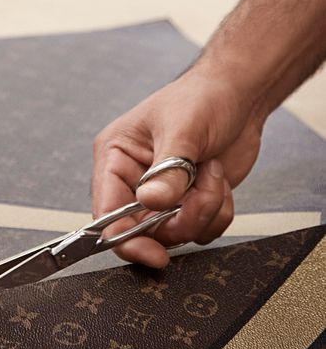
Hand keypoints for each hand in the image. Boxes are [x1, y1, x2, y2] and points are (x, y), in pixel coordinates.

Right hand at [91, 66, 264, 267]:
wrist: (241, 95)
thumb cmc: (203, 97)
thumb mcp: (184, 129)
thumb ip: (168, 170)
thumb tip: (151, 202)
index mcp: (115, 157)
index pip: (107, 212)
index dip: (125, 239)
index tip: (154, 254)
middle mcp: (133, 180)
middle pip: (142, 231)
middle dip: (179, 220)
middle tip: (200, 199)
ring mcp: (162, 194)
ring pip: (175, 233)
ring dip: (203, 210)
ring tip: (212, 174)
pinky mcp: (188, 202)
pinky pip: (201, 230)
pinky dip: (218, 211)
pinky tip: (219, 180)